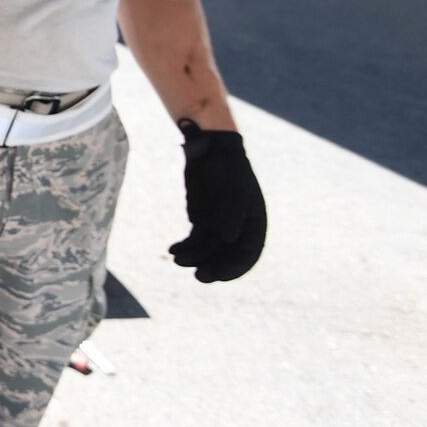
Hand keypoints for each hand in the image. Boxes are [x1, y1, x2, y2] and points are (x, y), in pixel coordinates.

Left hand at [169, 124, 265, 282]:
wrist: (210, 150)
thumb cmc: (229, 168)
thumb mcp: (234, 190)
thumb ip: (230, 215)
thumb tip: (225, 240)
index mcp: (253, 225)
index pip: (247, 254)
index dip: (234, 268)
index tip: (218, 274)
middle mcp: (237, 229)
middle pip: (225, 256)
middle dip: (213, 267)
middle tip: (199, 276)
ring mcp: (219, 225)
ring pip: (207, 250)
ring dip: (194, 257)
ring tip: (178, 260)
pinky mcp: (202, 220)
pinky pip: (194, 239)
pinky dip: (184, 246)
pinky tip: (173, 250)